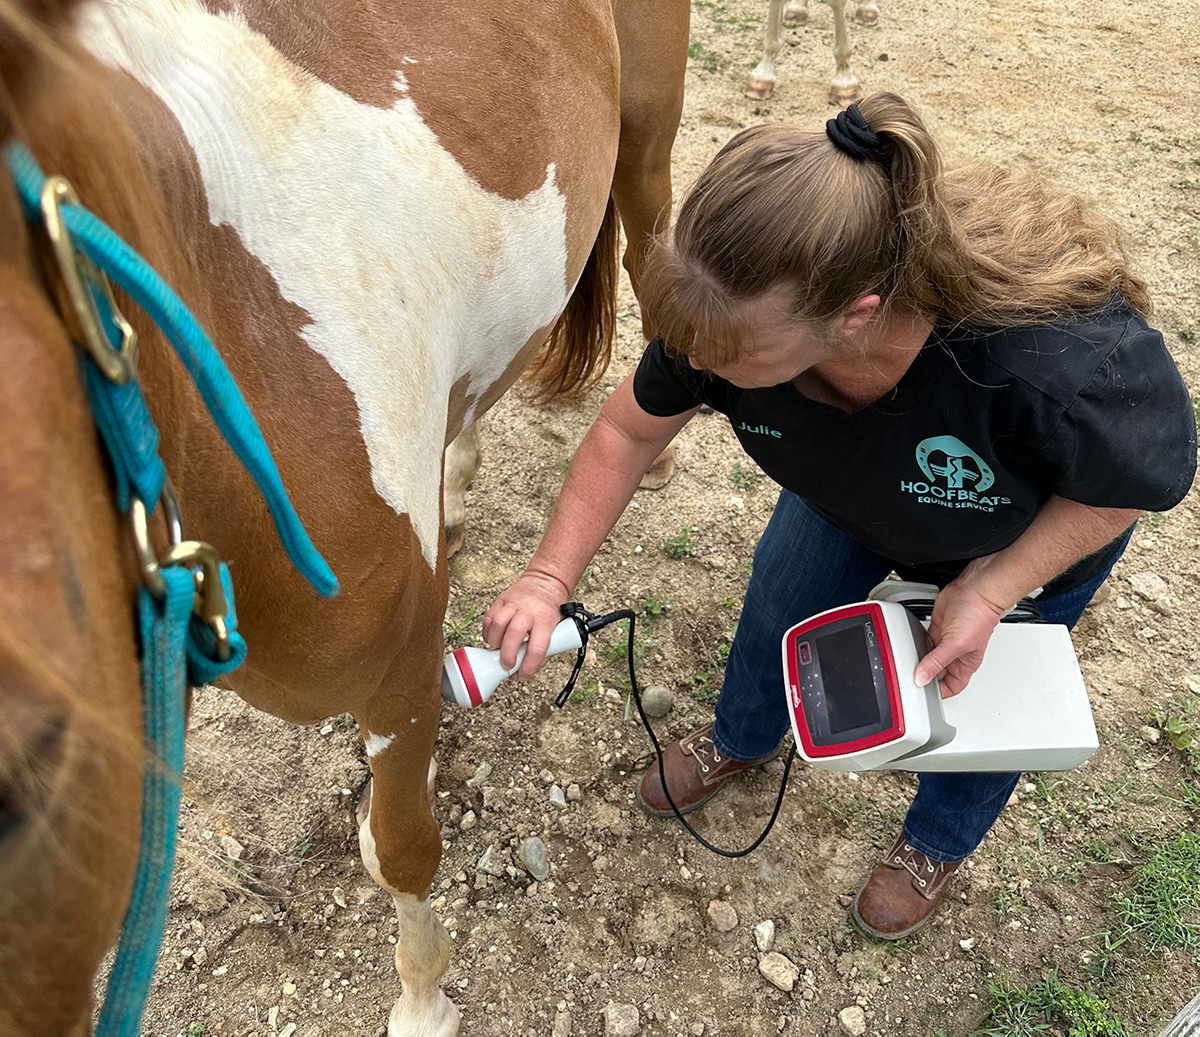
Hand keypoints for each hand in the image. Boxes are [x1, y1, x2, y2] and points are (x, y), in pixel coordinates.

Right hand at [482, 571, 572, 680]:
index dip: (529, 666)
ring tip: (498, 648)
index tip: (524, 675)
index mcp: (546, 620)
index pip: (537, 647)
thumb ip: (541, 653)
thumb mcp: (555, 631)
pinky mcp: (501, 600)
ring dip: (495, 642)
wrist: (546, 582)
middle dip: (508, 655)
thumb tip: (522, 672)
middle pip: (514, 633)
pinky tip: (494, 638)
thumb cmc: (550, 610)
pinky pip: (488, 618)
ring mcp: (513, 604)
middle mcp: (529, 611)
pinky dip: (487, 632)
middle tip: (507, 665)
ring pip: (498, 623)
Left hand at [913, 580, 1006, 697]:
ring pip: (928, 658)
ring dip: (918, 661)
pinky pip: (923, 642)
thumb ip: (937, 662)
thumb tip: (922, 678)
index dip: (939, 693)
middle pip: (937, 674)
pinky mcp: (937, 629)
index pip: (952, 687)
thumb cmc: (978, 615)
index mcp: (965, 664)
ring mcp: (945, 641)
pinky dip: (915, 645)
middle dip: (924, 677)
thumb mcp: (956, 644)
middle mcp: (955, 654)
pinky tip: (909, 647)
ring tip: (906, 665)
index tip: (923, 695)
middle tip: (909, 680)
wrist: (974, 590)